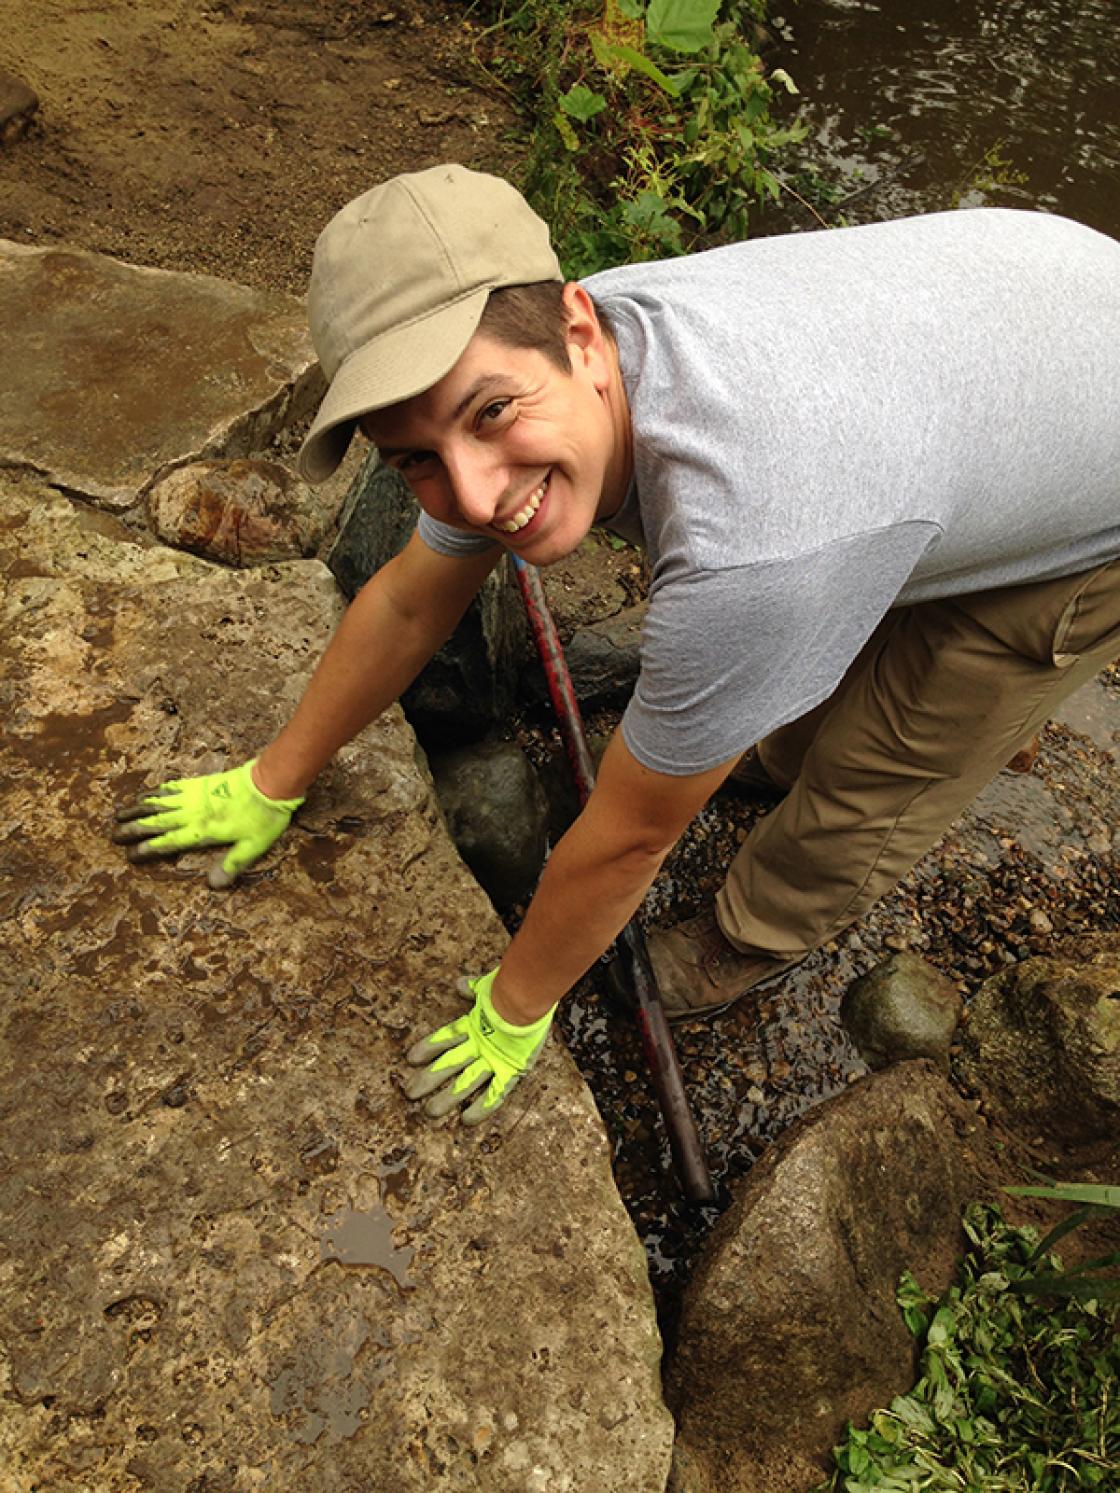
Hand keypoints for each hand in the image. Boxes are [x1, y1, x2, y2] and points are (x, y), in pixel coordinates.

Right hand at [113, 759, 303, 887]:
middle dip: (132, 829)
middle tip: (112, 835)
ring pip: (157, 802)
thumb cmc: (263, 817)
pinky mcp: (199, 783)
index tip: (130, 856)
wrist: (269, 782)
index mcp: (201, 831)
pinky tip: (145, 794)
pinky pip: (169, 787)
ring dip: (136, 808)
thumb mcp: (252, 847)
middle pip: (154, 822)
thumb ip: (232, 865)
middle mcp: (191, 813)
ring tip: (118, 814)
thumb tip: (212, 885)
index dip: (146, 849)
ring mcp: (193, 795)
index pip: (166, 842)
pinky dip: (153, 792)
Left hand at [404, 968, 554, 1124]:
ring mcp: (493, 1059)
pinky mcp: (511, 1070)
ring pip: (465, 1082)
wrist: (529, 998)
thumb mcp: (490, 984)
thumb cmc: (512, 987)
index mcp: (474, 1024)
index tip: (410, 1059)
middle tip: (409, 1093)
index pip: (444, 1038)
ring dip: (447, 1098)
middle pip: (447, 1064)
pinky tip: (466, 1121)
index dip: (427, 1048)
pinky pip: (495, 1094)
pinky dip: (482, 1108)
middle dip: (427, 1079)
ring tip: (429, 1112)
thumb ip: (473, 987)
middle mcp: (479, 1044)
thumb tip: (459, 985)